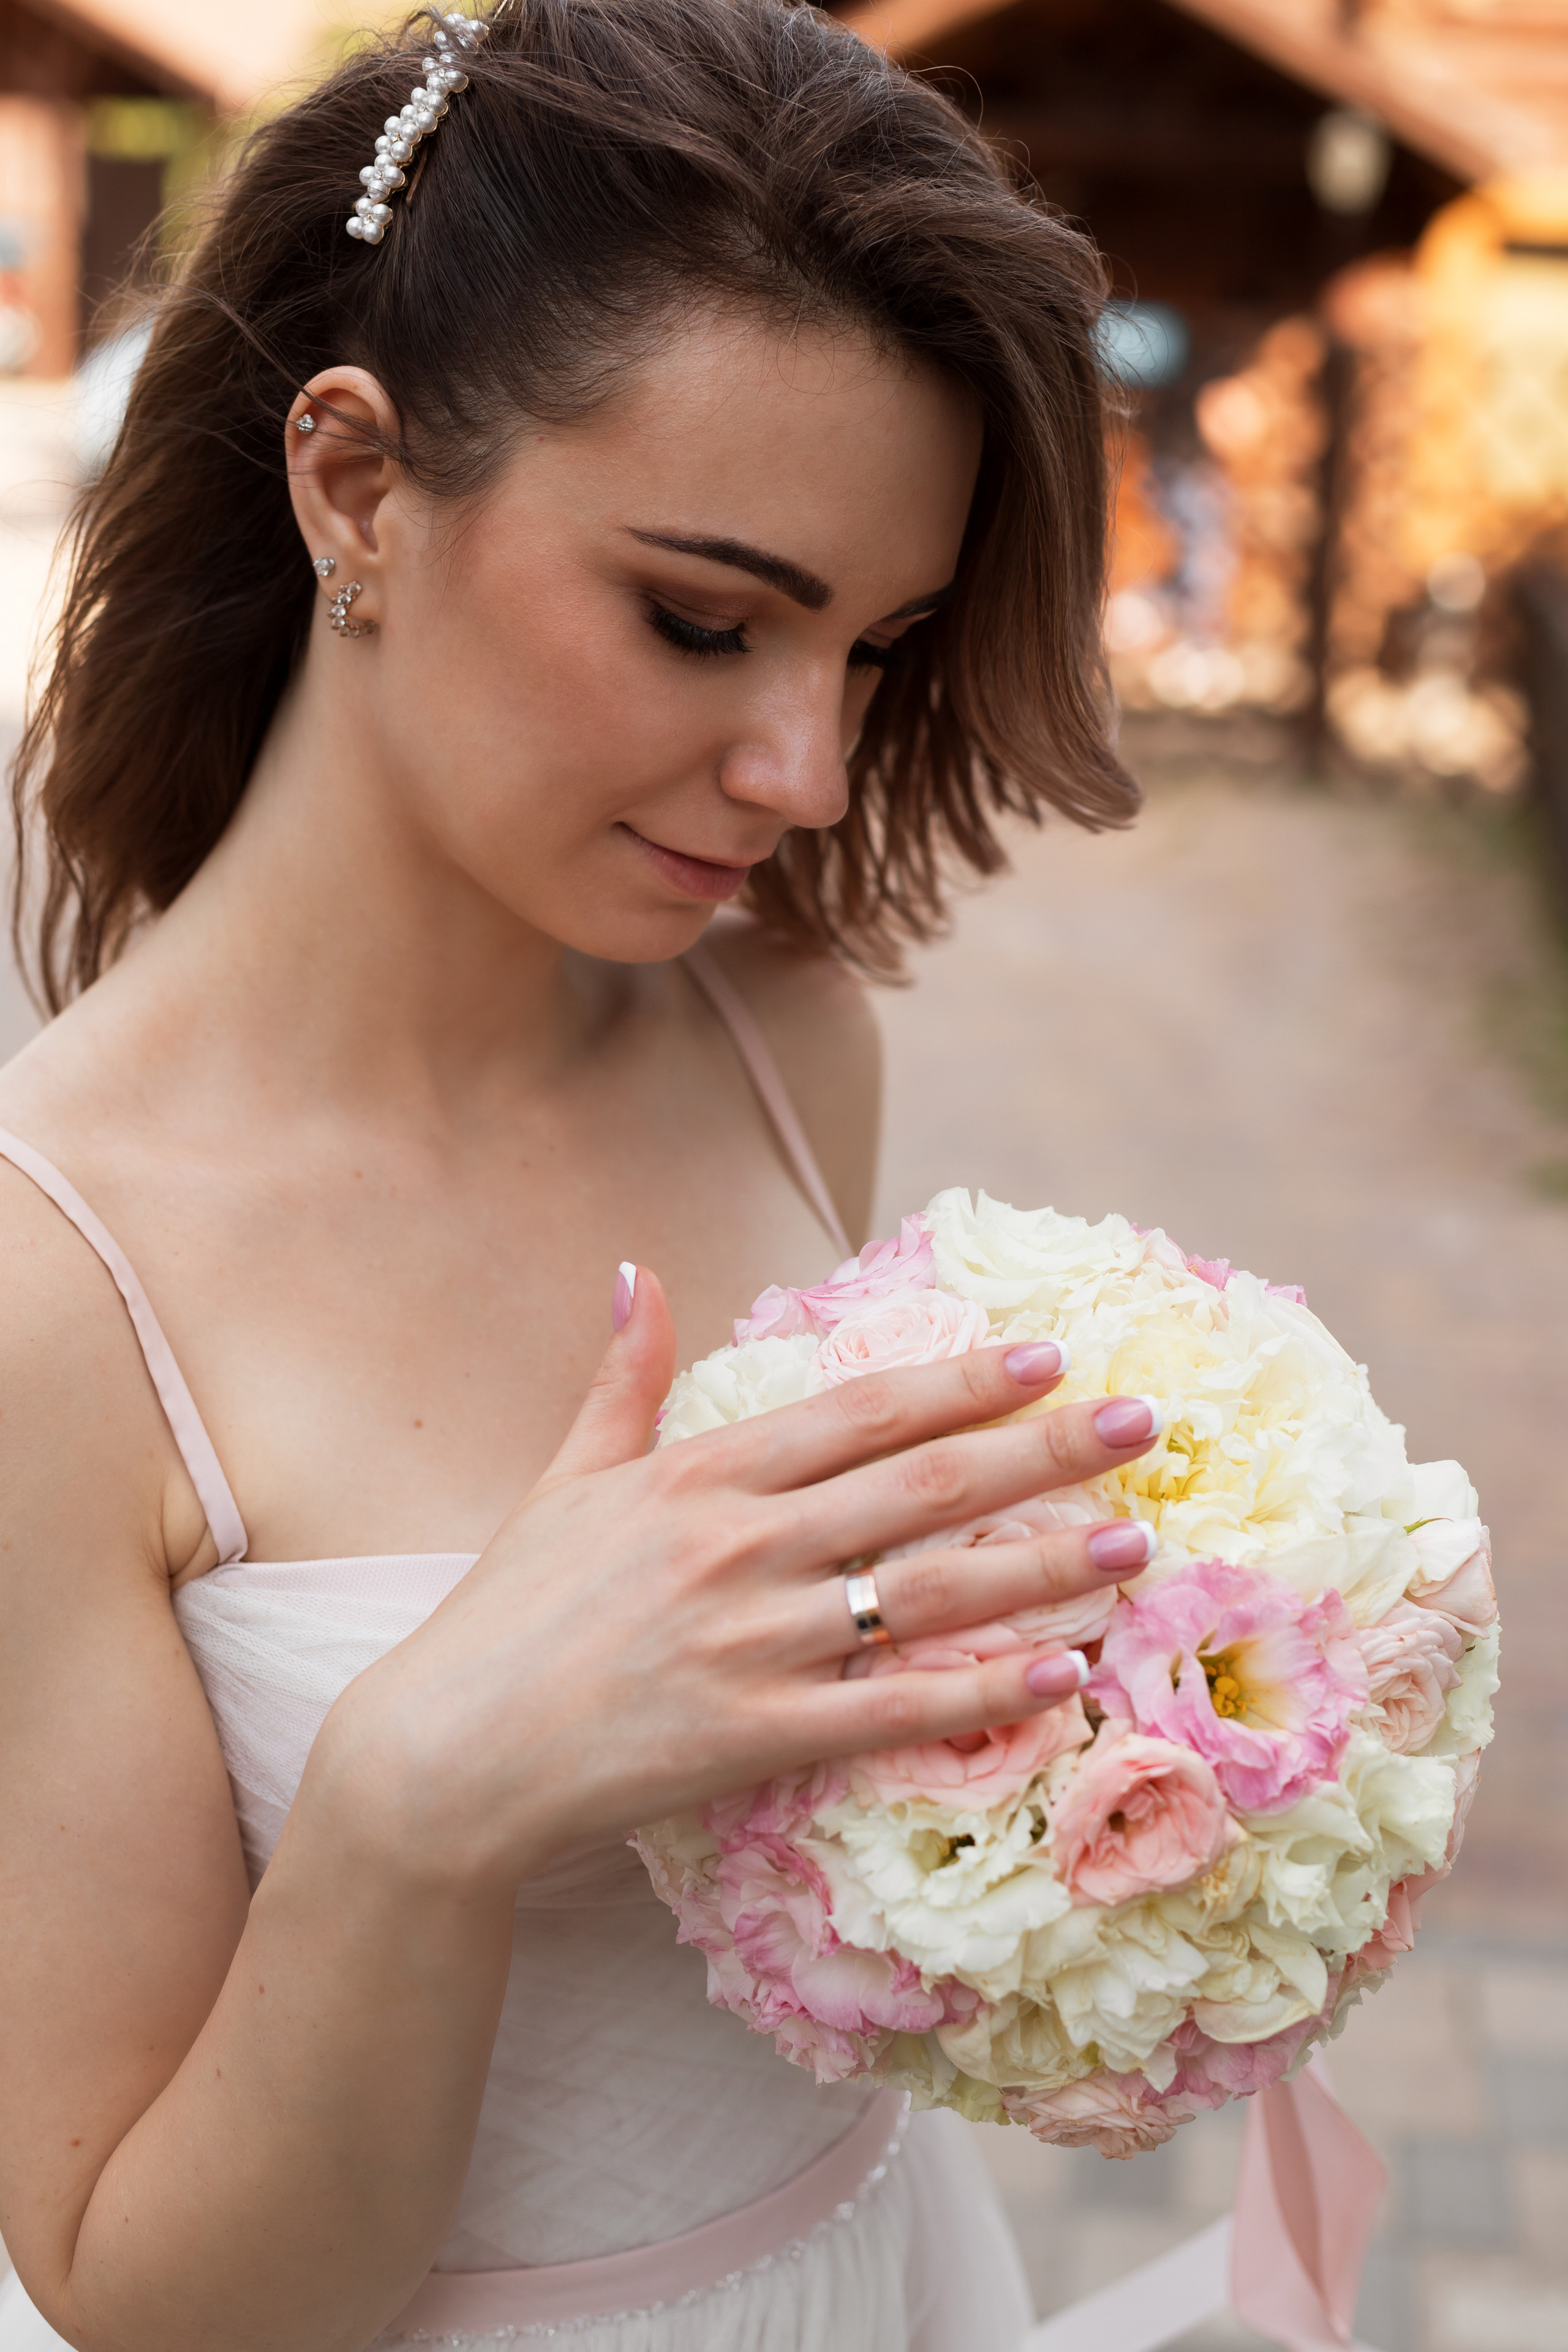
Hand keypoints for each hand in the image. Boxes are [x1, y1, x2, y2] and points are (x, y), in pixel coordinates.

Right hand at [318, 1268, 1162, 1891]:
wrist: (446, 1753)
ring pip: (931, 1593)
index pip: (863, 1412)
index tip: (1049, 1358)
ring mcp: (752, 1641)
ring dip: (1045, 1566)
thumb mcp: (564, 1479)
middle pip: (924, 1487)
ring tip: (1134, 1545)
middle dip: (1045, 1450)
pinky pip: (894, 1708)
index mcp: (700, 1475)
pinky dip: (984, 1691)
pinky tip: (1062, 1674)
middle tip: (1143, 1426)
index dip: (963, 1381)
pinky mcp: (754, 1732)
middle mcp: (739, 1545)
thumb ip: (621, 1378)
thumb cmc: (508, 1611)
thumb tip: (637, 1271)